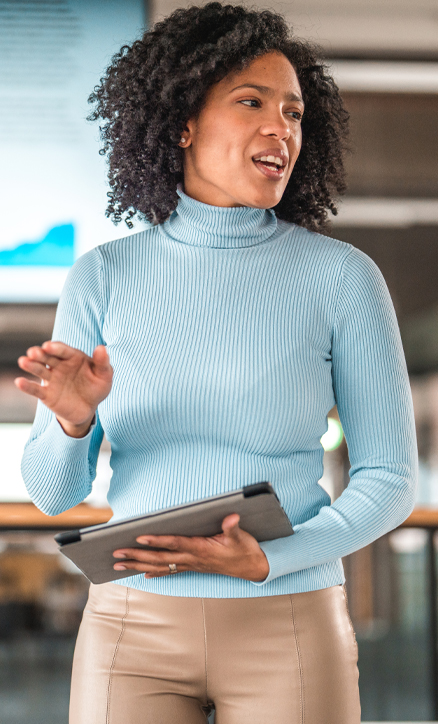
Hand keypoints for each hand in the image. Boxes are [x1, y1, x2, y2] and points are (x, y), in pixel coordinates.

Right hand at [15, 341, 112, 437]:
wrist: (89, 408)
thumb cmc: (97, 387)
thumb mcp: (104, 375)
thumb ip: (103, 362)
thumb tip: (101, 347)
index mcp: (73, 357)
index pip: (63, 350)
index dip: (55, 347)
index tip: (48, 346)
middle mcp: (59, 365)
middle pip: (47, 357)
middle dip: (40, 354)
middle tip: (33, 352)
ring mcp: (52, 379)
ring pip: (39, 370)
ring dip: (31, 365)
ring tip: (23, 361)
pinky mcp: (47, 394)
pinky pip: (36, 389)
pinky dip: (27, 386)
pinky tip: (19, 382)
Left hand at [113, 514, 269, 582]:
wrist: (253, 567)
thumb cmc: (245, 549)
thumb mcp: (241, 537)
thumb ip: (233, 528)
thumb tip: (231, 518)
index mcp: (201, 549)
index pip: (174, 543)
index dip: (157, 541)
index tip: (139, 537)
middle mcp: (192, 558)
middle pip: (159, 558)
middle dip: (137, 555)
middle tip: (116, 553)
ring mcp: (191, 564)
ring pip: (160, 566)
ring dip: (138, 565)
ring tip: (119, 564)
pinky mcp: (193, 566)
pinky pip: (170, 571)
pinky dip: (154, 572)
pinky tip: (142, 574)